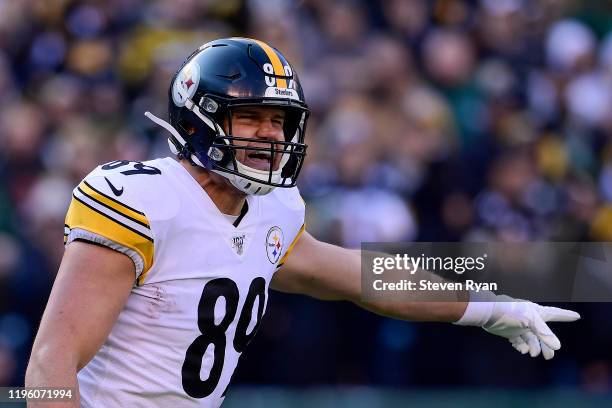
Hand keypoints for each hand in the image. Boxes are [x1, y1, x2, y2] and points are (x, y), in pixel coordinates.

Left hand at [455, 292, 579, 359]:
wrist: (488, 313)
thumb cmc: (510, 311)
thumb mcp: (530, 320)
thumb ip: (544, 333)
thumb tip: (557, 347)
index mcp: (537, 313)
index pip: (555, 314)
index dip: (566, 316)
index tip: (577, 316)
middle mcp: (530, 320)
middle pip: (544, 335)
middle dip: (547, 346)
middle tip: (548, 357)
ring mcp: (521, 326)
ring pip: (532, 341)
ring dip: (533, 348)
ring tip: (531, 353)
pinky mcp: (511, 332)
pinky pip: (521, 343)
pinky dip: (522, 347)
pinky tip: (521, 349)